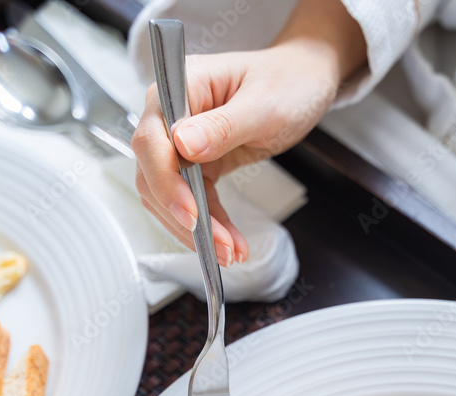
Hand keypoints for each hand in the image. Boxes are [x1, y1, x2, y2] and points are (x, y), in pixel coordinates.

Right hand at [131, 0, 365, 264]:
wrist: (303, 82)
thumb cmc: (287, 81)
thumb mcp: (265, 103)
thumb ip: (224, 124)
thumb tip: (183, 144)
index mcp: (178, 88)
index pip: (152, 141)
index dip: (167, 182)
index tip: (192, 214)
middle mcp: (170, 115)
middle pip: (154, 175)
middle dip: (184, 216)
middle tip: (220, 246)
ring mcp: (181, 142)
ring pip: (170, 196)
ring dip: (197, 230)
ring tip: (230, 253)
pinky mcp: (198, 163)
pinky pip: (193, 200)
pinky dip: (210, 224)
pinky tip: (230, 243)